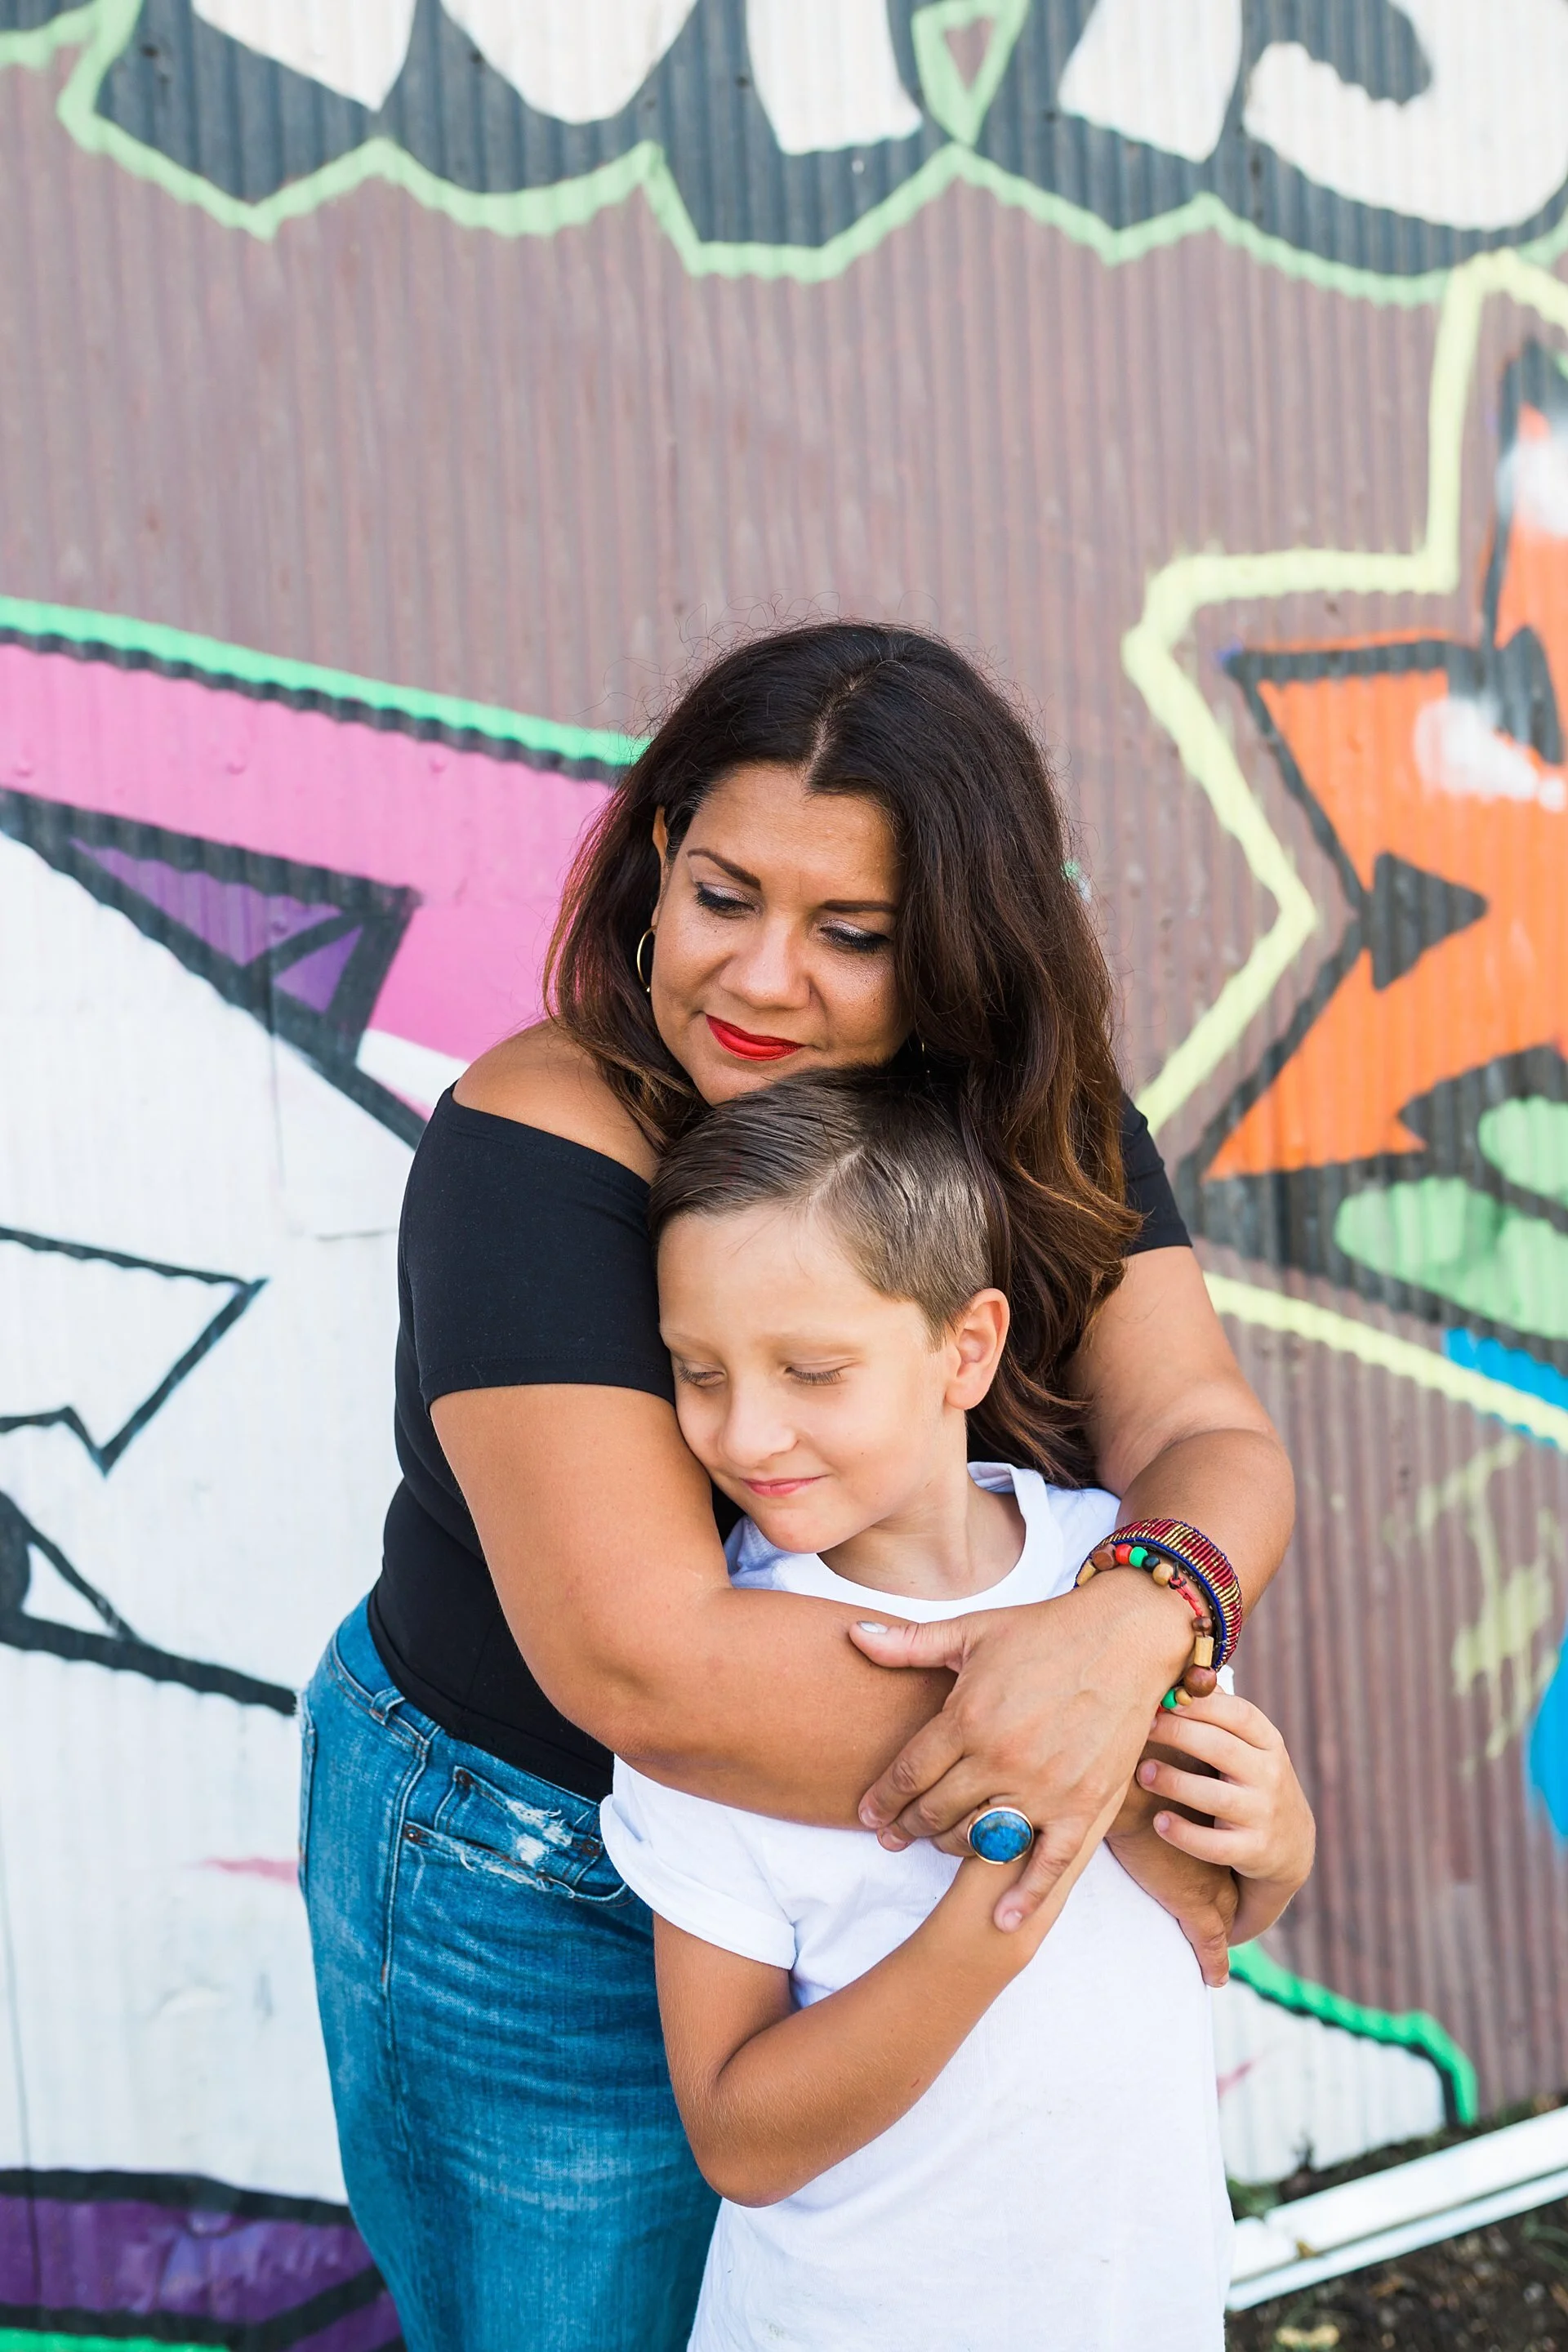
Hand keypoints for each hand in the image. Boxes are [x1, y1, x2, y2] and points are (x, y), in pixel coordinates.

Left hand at [849, 1571, 1193, 1931]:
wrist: (1123, 1637)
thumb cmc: (1043, 1631)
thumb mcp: (971, 1632)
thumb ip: (909, 1645)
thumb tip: (853, 1636)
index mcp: (967, 1718)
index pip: (908, 1774)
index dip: (883, 1799)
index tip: (868, 1814)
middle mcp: (1000, 1759)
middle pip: (936, 1812)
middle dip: (907, 1828)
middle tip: (892, 1837)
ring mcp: (1044, 1787)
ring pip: (980, 1839)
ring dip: (952, 1848)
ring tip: (939, 1844)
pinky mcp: (1085, 1806)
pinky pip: (1049, 1863)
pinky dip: (1025, 1896)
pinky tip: (1003, 1919)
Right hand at [1106, 1780, 1236, 1986]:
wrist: (1131, 1786)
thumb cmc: (1135, 1771)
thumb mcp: (1153, 1770)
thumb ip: (1151, 1770)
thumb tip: (1129, 1741)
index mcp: (1209, 1821)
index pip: (1221, 1846)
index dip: (1221, 1862)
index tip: (1222, 1874)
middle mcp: (1216, 1852)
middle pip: (1230, 1886)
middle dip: (1232, 1903)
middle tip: (1234, 1921)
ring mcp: (1208, 1881)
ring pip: (1224, 1920)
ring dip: (1225, 1935)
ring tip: (1221, 1957)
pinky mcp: (1193, 1905)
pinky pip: (1210, 1943)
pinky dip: (1213, 1961)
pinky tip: (1215, 1977)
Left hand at [1134, 1690, 1314, 1944]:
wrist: (1291, 1846)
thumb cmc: (1252, 1780)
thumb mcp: (1249, 1747)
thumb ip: (1218, 1717)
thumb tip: (1176, 1674)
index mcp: (1268, 1742)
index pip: (1239, 1714)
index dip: (1201, 1704)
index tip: (1164, 1697)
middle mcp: (1271, 1776)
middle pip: (1221, 1749)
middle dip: (1178, 1734)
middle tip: (1141, 1727)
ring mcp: (1264, 1816)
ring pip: (1215, 1797)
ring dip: (1175, 1782)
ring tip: (1142, 1772)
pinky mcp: (1253, 1851)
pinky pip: (1215, 1845)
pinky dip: (1185, 1835)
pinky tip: (1160, 1822)